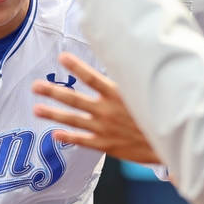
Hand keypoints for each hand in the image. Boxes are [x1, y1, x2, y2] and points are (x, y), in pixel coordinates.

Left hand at [32, 52, 161, 164]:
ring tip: (36, 109)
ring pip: (73, 120)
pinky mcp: (106, 145)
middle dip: (53, 91)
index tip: (62, 58)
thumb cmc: (158, 115)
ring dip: (53, 114)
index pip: (92, 77)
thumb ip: (128, 82)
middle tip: (35, 86)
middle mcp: (107, 111)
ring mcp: (104, 128)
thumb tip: (122, 64)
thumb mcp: (145, 94)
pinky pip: (83, 140)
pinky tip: (54, 134)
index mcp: (117, 95)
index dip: (77, 67)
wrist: (168, 143)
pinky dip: (68, 137)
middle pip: (74, 99)